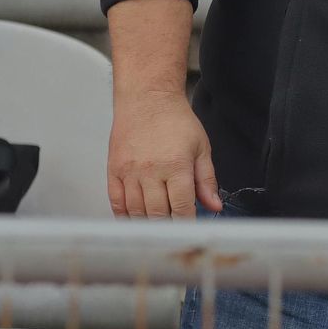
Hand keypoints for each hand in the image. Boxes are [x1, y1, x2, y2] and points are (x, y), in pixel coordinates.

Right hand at [107, 89, 221, 218]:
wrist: (147, 98)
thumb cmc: (175, 120)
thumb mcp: (200, 147)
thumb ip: (206, 179)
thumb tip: (214, 205)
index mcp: (176, 166)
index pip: (182, 208)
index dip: (187, 224)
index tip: (190, 230)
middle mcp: (150, 171)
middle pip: (157, 215)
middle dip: (167, 227)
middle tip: (173, 230)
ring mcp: (129, 172)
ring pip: (136, 212)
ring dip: (147, 224)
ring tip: (157, 226)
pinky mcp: (114, 170)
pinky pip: (116, 203)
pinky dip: (125, 216)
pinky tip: (134, 219)